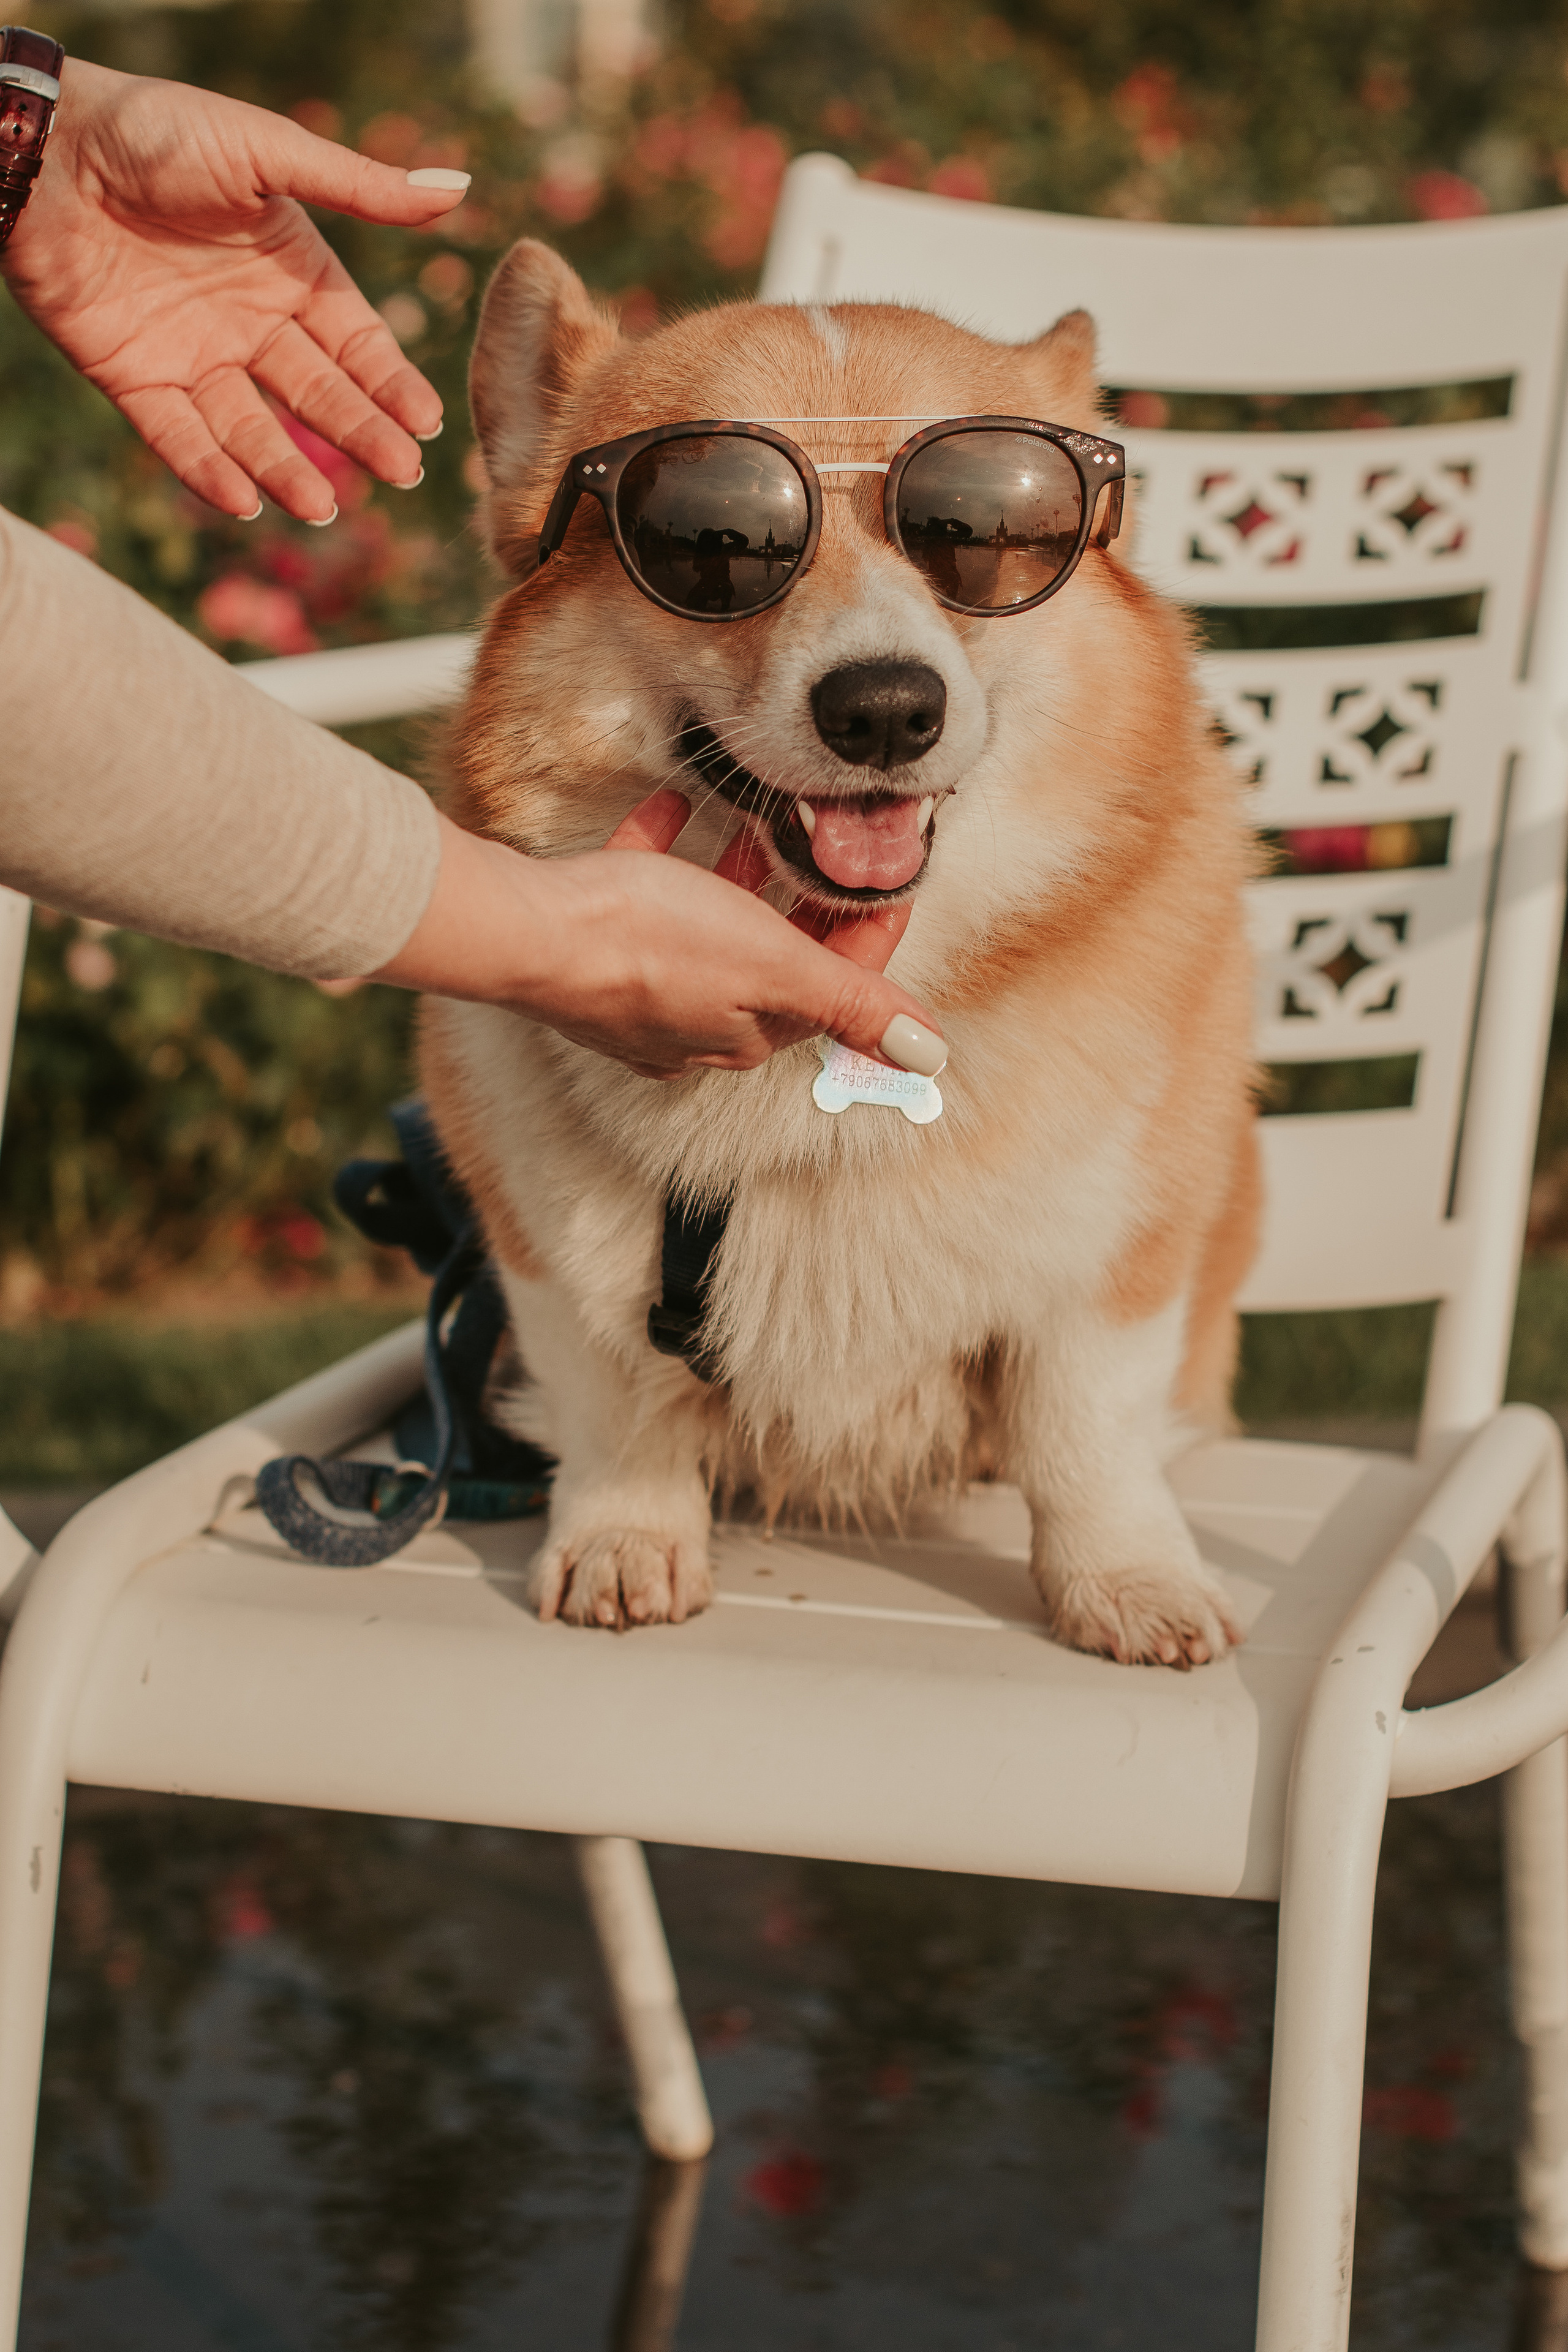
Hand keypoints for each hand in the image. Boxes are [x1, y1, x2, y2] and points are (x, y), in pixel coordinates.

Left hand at [0, 58, 469, 520]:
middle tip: (400, 473)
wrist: (47, 146)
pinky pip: (177, 437)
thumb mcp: (268, 152)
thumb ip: (358, 186)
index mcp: (289, 270)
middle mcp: (249, 320)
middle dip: (360, 434)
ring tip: (321, 509)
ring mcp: (193, 353)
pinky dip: (207, 472)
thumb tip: (457, 189)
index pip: (356, 342)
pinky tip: (243, 501)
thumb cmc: (159, 130)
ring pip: (251, 428)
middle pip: (317, 393)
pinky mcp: (132, 376)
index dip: (391, 383)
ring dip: (287, 470)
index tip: (428, 425)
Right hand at [375, 801, 947, 1081]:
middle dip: (803, 909)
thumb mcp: (776, 965)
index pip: (836, 988)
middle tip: (824, 852)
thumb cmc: (653, 946)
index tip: (887, 877)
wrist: (533, 933)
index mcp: (751, 1030)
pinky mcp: (596, 949)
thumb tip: (928, 1057)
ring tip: (754, 830)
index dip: (869, 931)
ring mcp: (643, 989)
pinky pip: (642, 895)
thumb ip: (853, 1004)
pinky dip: (661, 855)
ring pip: (710, 932)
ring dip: (738, 884)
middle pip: (773, 962)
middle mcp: (699, 1022)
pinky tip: (667, 808)